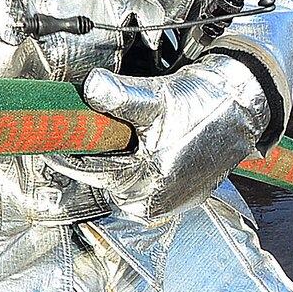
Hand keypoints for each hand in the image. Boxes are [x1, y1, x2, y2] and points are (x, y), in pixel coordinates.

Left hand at [45, 53, 269, 223]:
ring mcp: (166, 202)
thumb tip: (90, 89)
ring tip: (127, 130)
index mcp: (144, 185)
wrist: (242, 103)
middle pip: (104, 176)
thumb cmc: (203, 103)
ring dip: (116, 156)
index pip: (88, 171)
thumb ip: (119, 97)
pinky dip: (137, 161)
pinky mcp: (178, 195)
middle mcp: (153, 202)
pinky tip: (146, 140)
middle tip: (92, 124)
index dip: (67, 149)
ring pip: (122, 178)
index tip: (50, 135)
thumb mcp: (156, 98)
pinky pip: (142, 180)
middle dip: (96, 151)